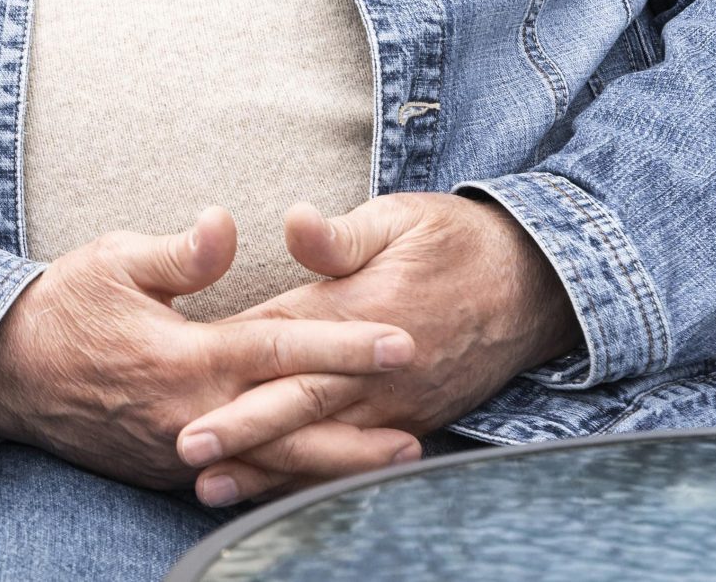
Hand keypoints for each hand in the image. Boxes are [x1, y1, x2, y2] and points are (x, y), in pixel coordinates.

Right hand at [0, 208, 420, 491]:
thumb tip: (226, 223)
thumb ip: (178, 252)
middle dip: (358, 432)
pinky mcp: (164, 468)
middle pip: (293, 430)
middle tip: (419, 433)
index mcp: (186, 358)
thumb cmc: (60, 307)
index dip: (345, 345)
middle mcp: (190, 414)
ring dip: (331, 463)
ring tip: (387, 459)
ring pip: (270, 465)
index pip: (281, 350)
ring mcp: (178, 450)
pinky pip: (236, 477)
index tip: (401, 341)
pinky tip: (316, 473)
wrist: (1, 371)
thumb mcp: (113, 261)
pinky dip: (282, 477)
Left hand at [177, 194, 582, 506]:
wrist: (536, 284)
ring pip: (322, 442)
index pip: (282, 339)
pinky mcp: (414, 420)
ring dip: (267, 467)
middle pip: (295, 402)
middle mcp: (375, 368)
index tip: (179, 373)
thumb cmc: (454, 242)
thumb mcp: (398, 220)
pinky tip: (279, 495)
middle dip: (240, 428)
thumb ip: (340, 235)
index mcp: (359, 312)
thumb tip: (294, 222)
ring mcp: (397, 402)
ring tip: (213, 488)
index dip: (230, 359)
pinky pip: (357, 458)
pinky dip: (315, 478)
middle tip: (187, 450)